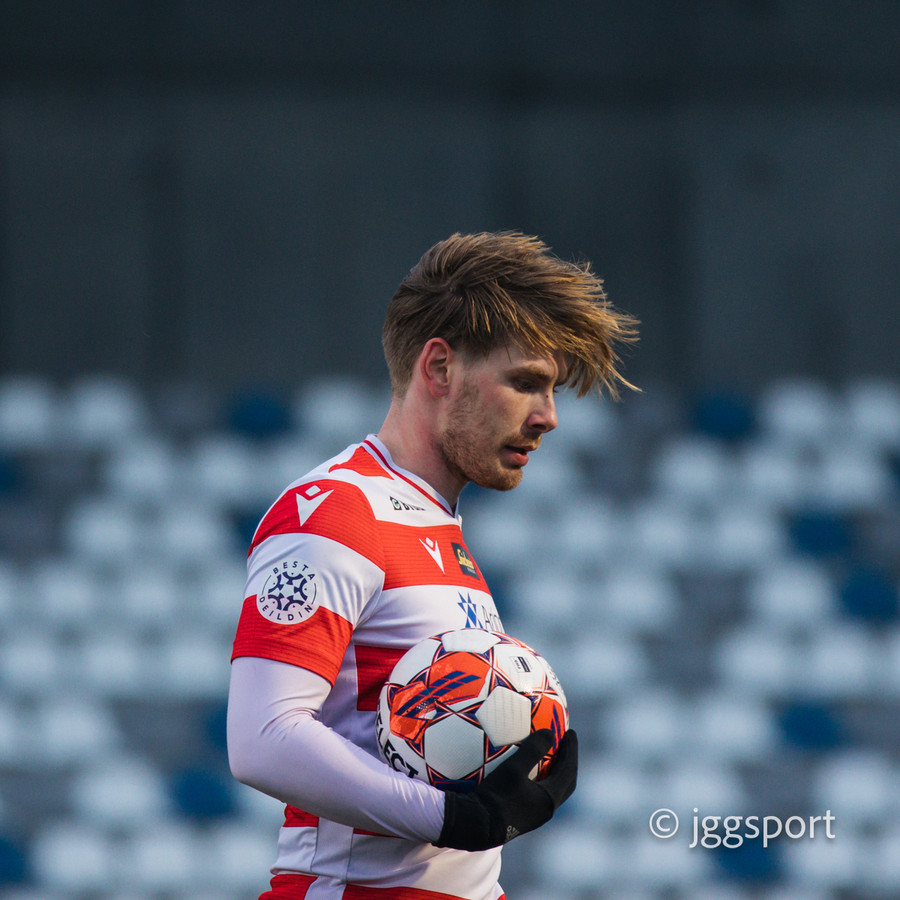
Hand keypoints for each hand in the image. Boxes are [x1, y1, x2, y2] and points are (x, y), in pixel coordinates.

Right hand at [434, 728, 577, 850]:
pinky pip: (541, 794)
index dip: (571, 749)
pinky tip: (530, 772)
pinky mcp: (524, 817)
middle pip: (566, 782)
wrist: (476, 826)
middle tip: (564, 742)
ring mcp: (536, 816)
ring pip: (554, 790)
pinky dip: (543, 779)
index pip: (569, 770)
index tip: (570, 731)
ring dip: (556, 771)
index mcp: (549, 799)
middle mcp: (547, 810)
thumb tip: (549, 733)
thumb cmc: (496, 796)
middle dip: (567, 761)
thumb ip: (533, 750)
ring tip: (550, 754)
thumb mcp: (514, 768)